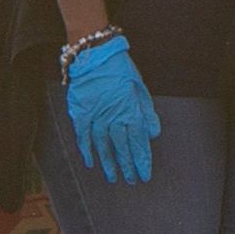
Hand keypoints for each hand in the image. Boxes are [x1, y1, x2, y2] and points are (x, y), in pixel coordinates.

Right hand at [65, 33, 160, 183]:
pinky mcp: (80, 113)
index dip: (142, 161)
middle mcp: (114, 117)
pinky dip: (87, 150)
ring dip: (109, 164)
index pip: (138, 143)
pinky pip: (83, 137)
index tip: (145, 174)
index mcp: (131, 111)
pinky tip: (91, 163)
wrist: (95, 53)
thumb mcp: (140, 87)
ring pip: (103, 147)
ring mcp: (96, 116)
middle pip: (122, 148)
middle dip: (128, 167)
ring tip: (113, 178)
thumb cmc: (120, 68)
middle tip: (132, 181)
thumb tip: (153, 133)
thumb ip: (146, 112)